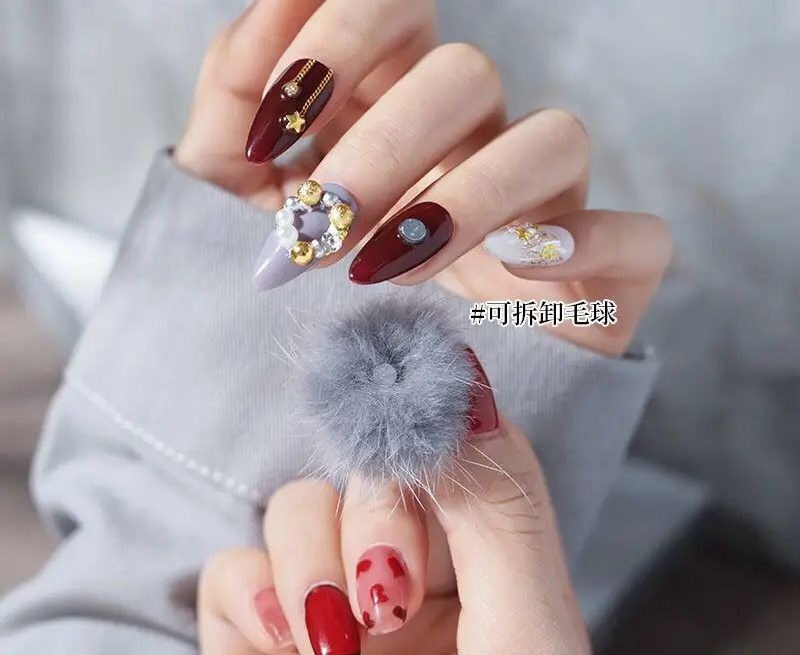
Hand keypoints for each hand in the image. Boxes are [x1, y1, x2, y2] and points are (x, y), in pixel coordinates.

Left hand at [176, 0, 669, 357]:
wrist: (345, 401)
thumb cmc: (290, 290)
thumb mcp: (229, 191)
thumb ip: (239, 82)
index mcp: (390, 101)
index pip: (398, 2)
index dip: (335, 41)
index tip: (268, 135)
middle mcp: (473, 137)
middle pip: (466, 71)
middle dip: (383, 149)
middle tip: (316, 232)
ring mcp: (542, 201)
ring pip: (555, 137)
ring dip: (468, 200)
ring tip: (387, 273)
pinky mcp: (598, 273)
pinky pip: (637, 234)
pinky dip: (586, 246)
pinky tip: (515, 279)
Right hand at [198, 408, 590, 653]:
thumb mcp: (526, 642)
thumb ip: (502, 513)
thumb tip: (468, 393)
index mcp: (486, 559)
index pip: (453, 444)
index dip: (426, 426)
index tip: (405, 431)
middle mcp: (410, 566)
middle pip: (365, 466)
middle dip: (370, 517)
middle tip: (389, 598)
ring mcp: (334, 600)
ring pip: (293, 506)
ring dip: (306, 563)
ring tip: (332, 645)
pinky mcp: (265, 641)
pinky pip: (232, 573)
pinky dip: (249, 602)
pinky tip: (286, 651)